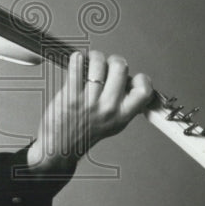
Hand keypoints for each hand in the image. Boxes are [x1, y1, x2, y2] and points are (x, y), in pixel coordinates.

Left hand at [27, 50, 153, 177]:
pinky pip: (76, 67)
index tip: (131, 77)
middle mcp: (108, 109)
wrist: (60, 147)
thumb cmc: (84, 134)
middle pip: (120, 68)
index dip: (141, 79)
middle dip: (114, 60)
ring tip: (90, 62)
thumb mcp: (113, 124)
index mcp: (122, 116)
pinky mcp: (70, 96)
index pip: (144, 91)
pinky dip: (76, 59)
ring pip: (98, 64)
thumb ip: (124, 104)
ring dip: (94, 57)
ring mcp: (89, 102)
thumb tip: (129, 80)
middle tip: (107, 64)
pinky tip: (77, 62)